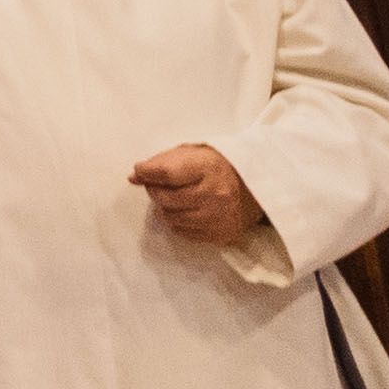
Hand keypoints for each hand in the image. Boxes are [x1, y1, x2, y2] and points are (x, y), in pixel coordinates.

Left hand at [131, 144, 262, 245]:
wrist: (255, 187)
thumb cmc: (217, 166)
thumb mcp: (193, 153)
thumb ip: (162, 162)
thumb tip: (134, 177)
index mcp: (208, 168)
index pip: (166, 173)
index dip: (146, 172)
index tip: (139, 170)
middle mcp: (214, 195)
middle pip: (164, 198)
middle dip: (155, 190)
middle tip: (160, 184)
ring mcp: (218, 218)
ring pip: (170, 217)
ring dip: (167, 207)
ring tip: (179, 197)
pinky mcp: (220, 235)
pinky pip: (182, 232)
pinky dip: (180, 221)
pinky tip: (190, 209)